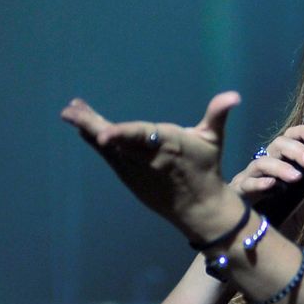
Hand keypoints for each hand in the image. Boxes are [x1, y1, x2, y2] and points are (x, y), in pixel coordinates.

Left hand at [61, 92, 245, 240]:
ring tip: (69, 112)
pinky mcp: (127, 176)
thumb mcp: (213, 139)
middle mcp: (147, 156)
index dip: (122, 135)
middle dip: (92, 125)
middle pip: (116, 139)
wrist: (198, 206)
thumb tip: (233, 96)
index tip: (104, 134)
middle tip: (70, 111)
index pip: (141, 136)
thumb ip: (217, 114)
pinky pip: (108, 156)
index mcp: (168, 143)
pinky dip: (95, 142)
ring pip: (108, 147)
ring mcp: (134, 168)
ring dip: (88, 129)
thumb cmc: (205, 167)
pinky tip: (81, 128)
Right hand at [229, 122, 303, 230]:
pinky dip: (259, 183)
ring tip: (297, 177)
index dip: (303, 133)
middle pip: (277, 144)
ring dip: (280, 167)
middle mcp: (264, 165)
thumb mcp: (301, 206)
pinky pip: (246, 184)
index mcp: (280, 161)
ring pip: (261, 162)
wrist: (253, 240)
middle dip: (296, 150)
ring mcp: (249, 178)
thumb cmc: (275, 217)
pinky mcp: (238, 194)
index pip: (290, 138)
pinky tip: (271, 185)